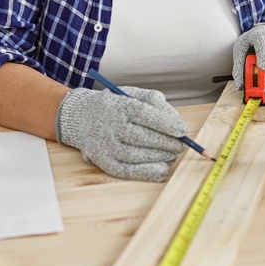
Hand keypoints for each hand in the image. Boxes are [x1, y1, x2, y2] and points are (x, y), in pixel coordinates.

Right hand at [55, 86, 188, 181]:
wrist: (81, 118)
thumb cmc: (113, 106)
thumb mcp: (130, 93)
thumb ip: (154, 101)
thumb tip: (175, 120)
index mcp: (117, 105)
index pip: (144, 114)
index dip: (166, 123)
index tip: (183, 130)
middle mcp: (109, 125)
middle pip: (142, 136)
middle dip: (167, 143)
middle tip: (181, 144)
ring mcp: (105, 145)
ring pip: (137, 155)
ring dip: (160, 157)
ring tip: (172, 154)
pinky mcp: (104, 161)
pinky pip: (127, 170)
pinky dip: (147, 172)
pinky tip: (162, 168)